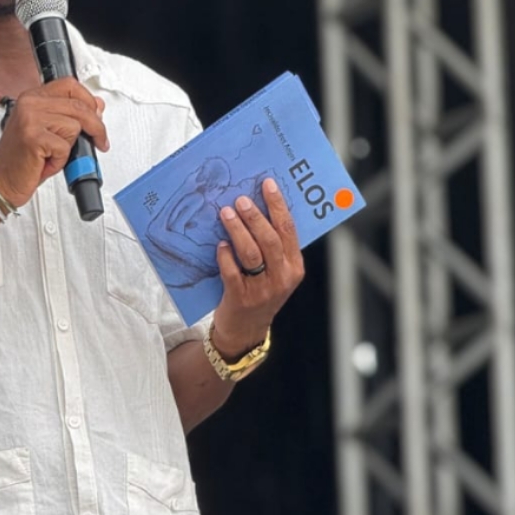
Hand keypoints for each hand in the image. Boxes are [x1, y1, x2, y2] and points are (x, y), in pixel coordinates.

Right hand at [0, 78, 108, 207]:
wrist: (2, 181)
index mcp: (32, 97)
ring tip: (52, 154)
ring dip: (69, 147)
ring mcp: (30, 119)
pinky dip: (60, 160)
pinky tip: (45, 162)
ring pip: (74, 126)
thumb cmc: (22, 158)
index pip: (70, 86)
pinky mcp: (33, 137)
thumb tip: (97, 106)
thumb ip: (69, 115)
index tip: (97, 116)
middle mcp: (29, 103)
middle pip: (78, 106)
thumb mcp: (48, 131)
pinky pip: (65, 147)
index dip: (88, 101)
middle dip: (96, 127)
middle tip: (99, 141)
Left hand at [211, 178, 304, 358]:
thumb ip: (270, 244)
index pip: (288, 230)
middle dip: (255, 217)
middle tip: (241, 199)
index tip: (267, 185)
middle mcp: (282, 277)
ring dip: (238, 231)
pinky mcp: (241, 298)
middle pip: (270, 240)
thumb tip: (254, 204)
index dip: (278, 206)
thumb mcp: (274, 270)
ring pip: (252, 254)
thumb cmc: (258, 291)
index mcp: (294, 266)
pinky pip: (233, 273)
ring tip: (226, 213)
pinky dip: (225, 257)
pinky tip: (220, 245)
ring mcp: (263, 290)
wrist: (245, 329)